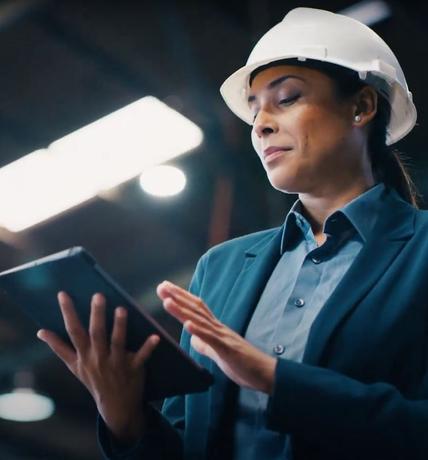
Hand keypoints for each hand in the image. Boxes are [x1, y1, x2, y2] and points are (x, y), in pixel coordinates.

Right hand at [37, 291, 159, 442]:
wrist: (115, 407)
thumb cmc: (94, 381)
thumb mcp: (74, 366)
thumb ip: (58, 348)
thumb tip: (40, 332)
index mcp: (84, 355)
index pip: (73, 330)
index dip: (67, 312)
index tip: (63, 294)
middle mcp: (98, 358)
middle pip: (96, 334)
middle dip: (97, 315)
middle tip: (98, 295)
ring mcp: (116, 364)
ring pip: (117, 342)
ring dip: (120, 326)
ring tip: (122, 309)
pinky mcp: (134, 368)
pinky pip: (141, 357)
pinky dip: (148, 347)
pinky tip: (155, 336)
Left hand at [156, 281, 275, 393]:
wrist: (266, 373)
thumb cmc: (244, 364)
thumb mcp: (219, 353)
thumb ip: (206, 345)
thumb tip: (193, 340)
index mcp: (216, 329)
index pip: (196, 308)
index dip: (181, 297)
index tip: (166, 289)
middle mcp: (218, 328)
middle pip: (196, 309)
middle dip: (177, 297)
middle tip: (161, 287)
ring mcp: (223, 337)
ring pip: (200, 320)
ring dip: (183, 311)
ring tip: (167, 302)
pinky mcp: (227, 349)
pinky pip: (212, 339)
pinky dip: (199, 331)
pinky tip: (188, 325)